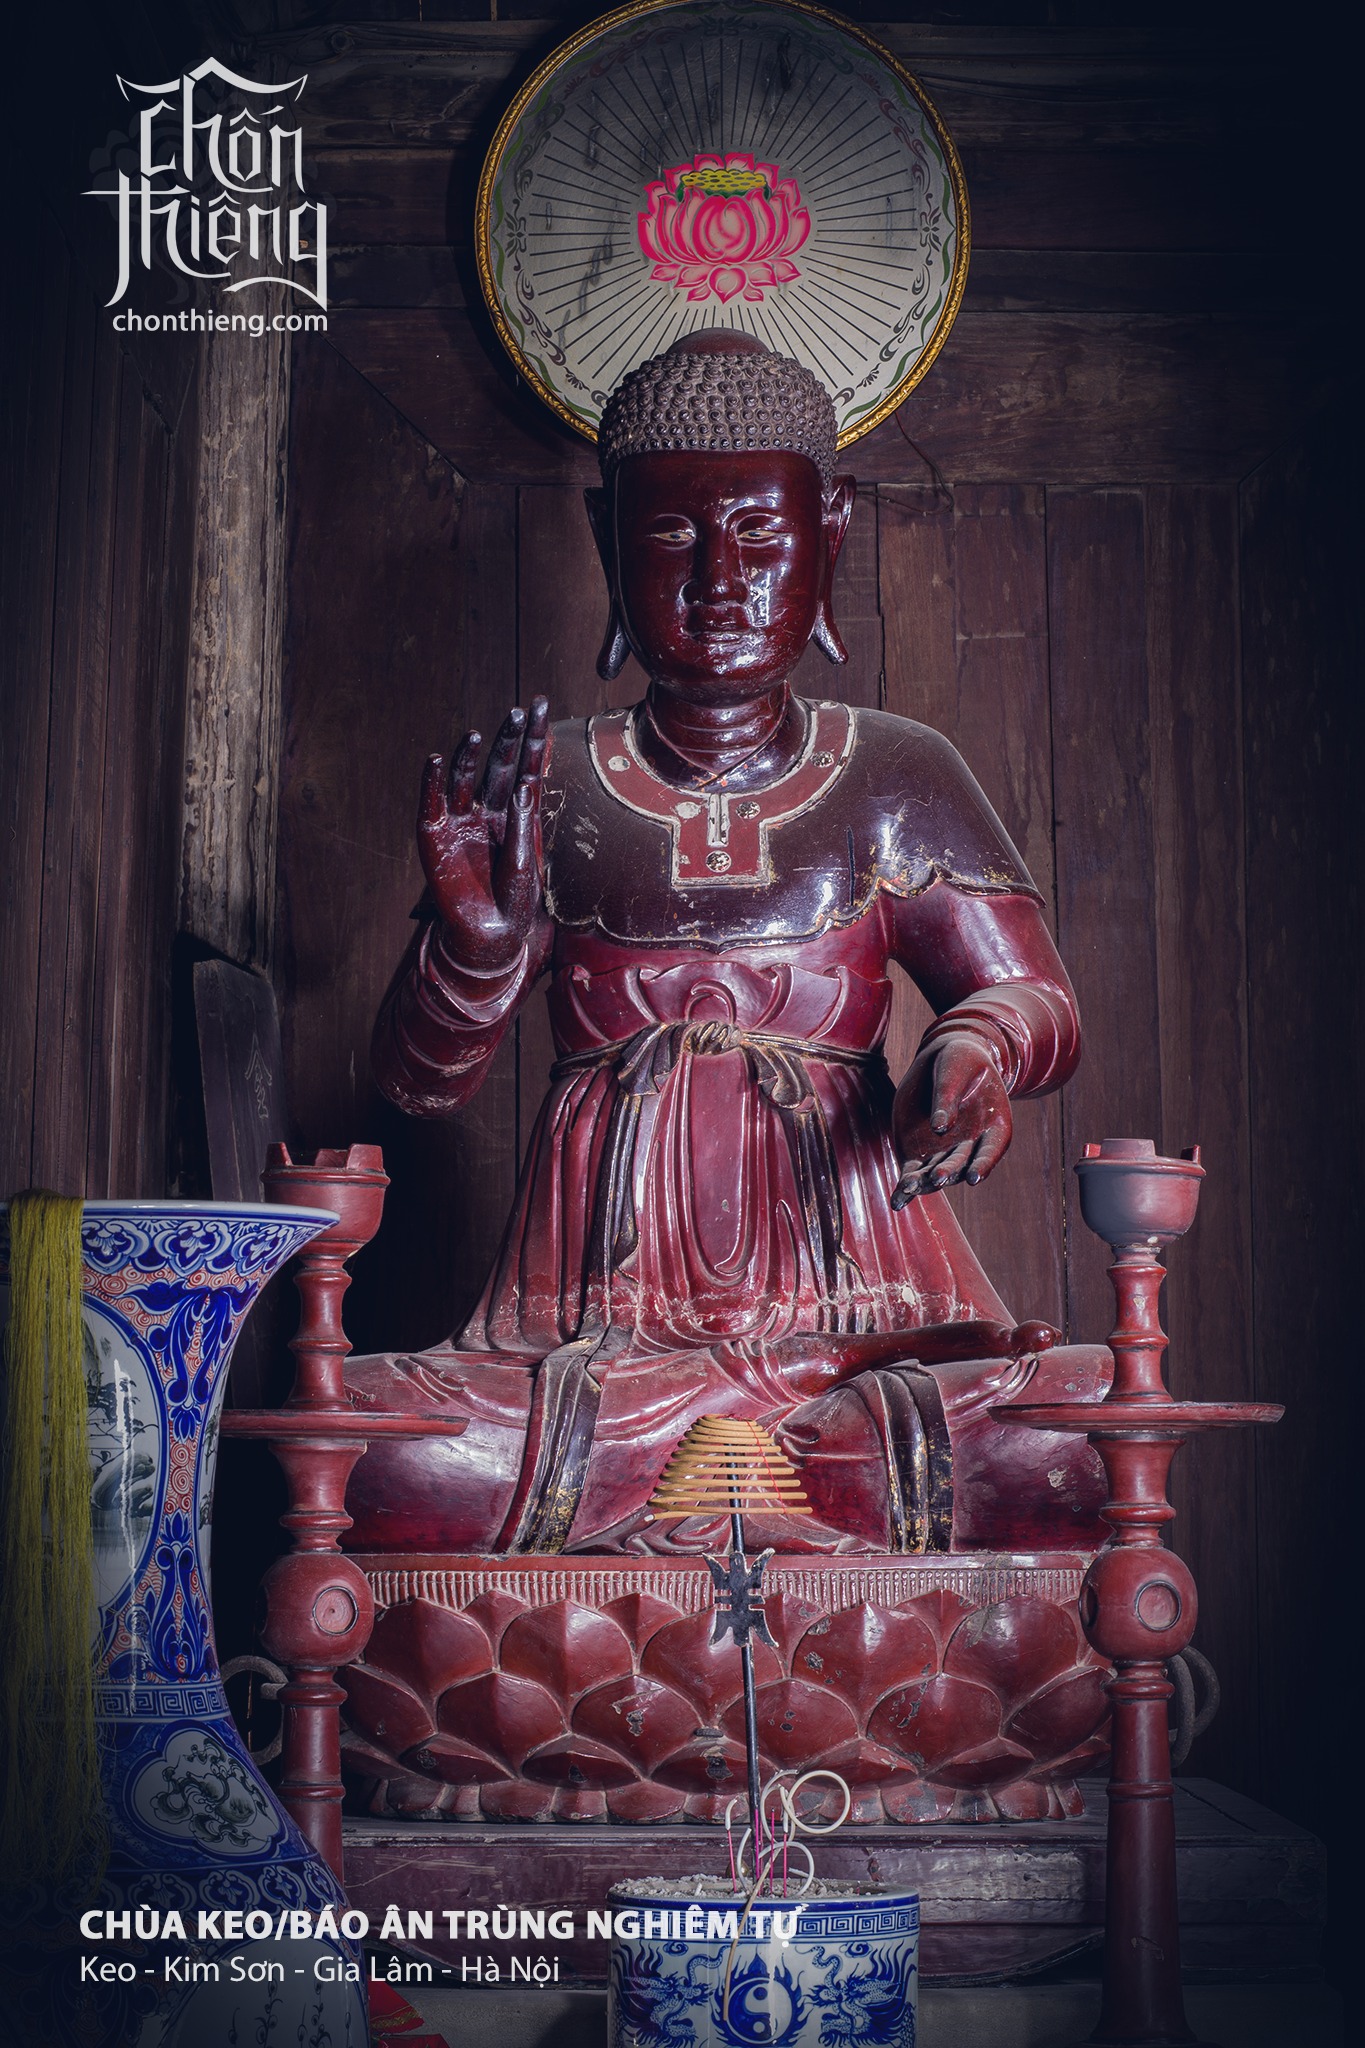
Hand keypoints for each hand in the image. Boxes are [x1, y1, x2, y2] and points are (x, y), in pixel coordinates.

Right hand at [418, 697, 548, 971]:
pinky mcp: (437, 837)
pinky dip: (431, 782)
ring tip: (478, 737)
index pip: (527, 768)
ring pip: (466, 779)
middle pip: (499, 766)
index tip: (541, 706)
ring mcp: (462, 822)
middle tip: (518, 713)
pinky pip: (432, 803)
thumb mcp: (525, 862)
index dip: (534, 739)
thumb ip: (523, 824)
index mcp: (518, 816)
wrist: (489, 935)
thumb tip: (524, 783)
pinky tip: (436, 760)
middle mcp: (490, 812)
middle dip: (508, 739)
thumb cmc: (513, 902)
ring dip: (471, 757)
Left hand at [891, 1030, 1011, 1206]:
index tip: (973, 1178)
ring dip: (924, 1184)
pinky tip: (897, 1201)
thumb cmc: (958, 1062)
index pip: (991, 1150)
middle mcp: (970, 1146)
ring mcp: (944, 1152)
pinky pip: (914, 1172)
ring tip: (909, 1188)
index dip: (983, 1165)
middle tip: (937, 1177)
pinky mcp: (919, 1152)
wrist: (942, 1062)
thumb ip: (948, 1096)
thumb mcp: (955, 1070)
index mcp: (993, 1127)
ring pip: (936, 1173)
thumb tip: (939, 1127)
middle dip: (949, 1172)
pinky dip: (906, 1187)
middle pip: (961, 1164)